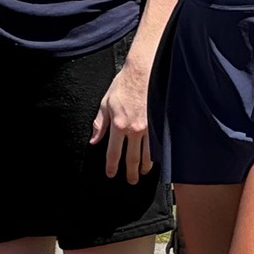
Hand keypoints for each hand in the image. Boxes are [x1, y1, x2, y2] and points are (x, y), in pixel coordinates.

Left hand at [94, 54, 152, 183]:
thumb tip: (94, 140)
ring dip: (144, 166)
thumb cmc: (125, 84)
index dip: (111, 167)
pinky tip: (155, 158)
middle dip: (130, 173)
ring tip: (143, 173)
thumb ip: (99, 124)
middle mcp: (134, 130)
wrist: (144, 71)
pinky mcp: (159, 123)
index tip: (111, 174)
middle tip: (130, 181)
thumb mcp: (105, 103)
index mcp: (118, 125)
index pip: (113, 153)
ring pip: (148, 154)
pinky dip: (156, 154)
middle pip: (132, 159)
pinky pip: (158, 143)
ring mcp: (149, 127)